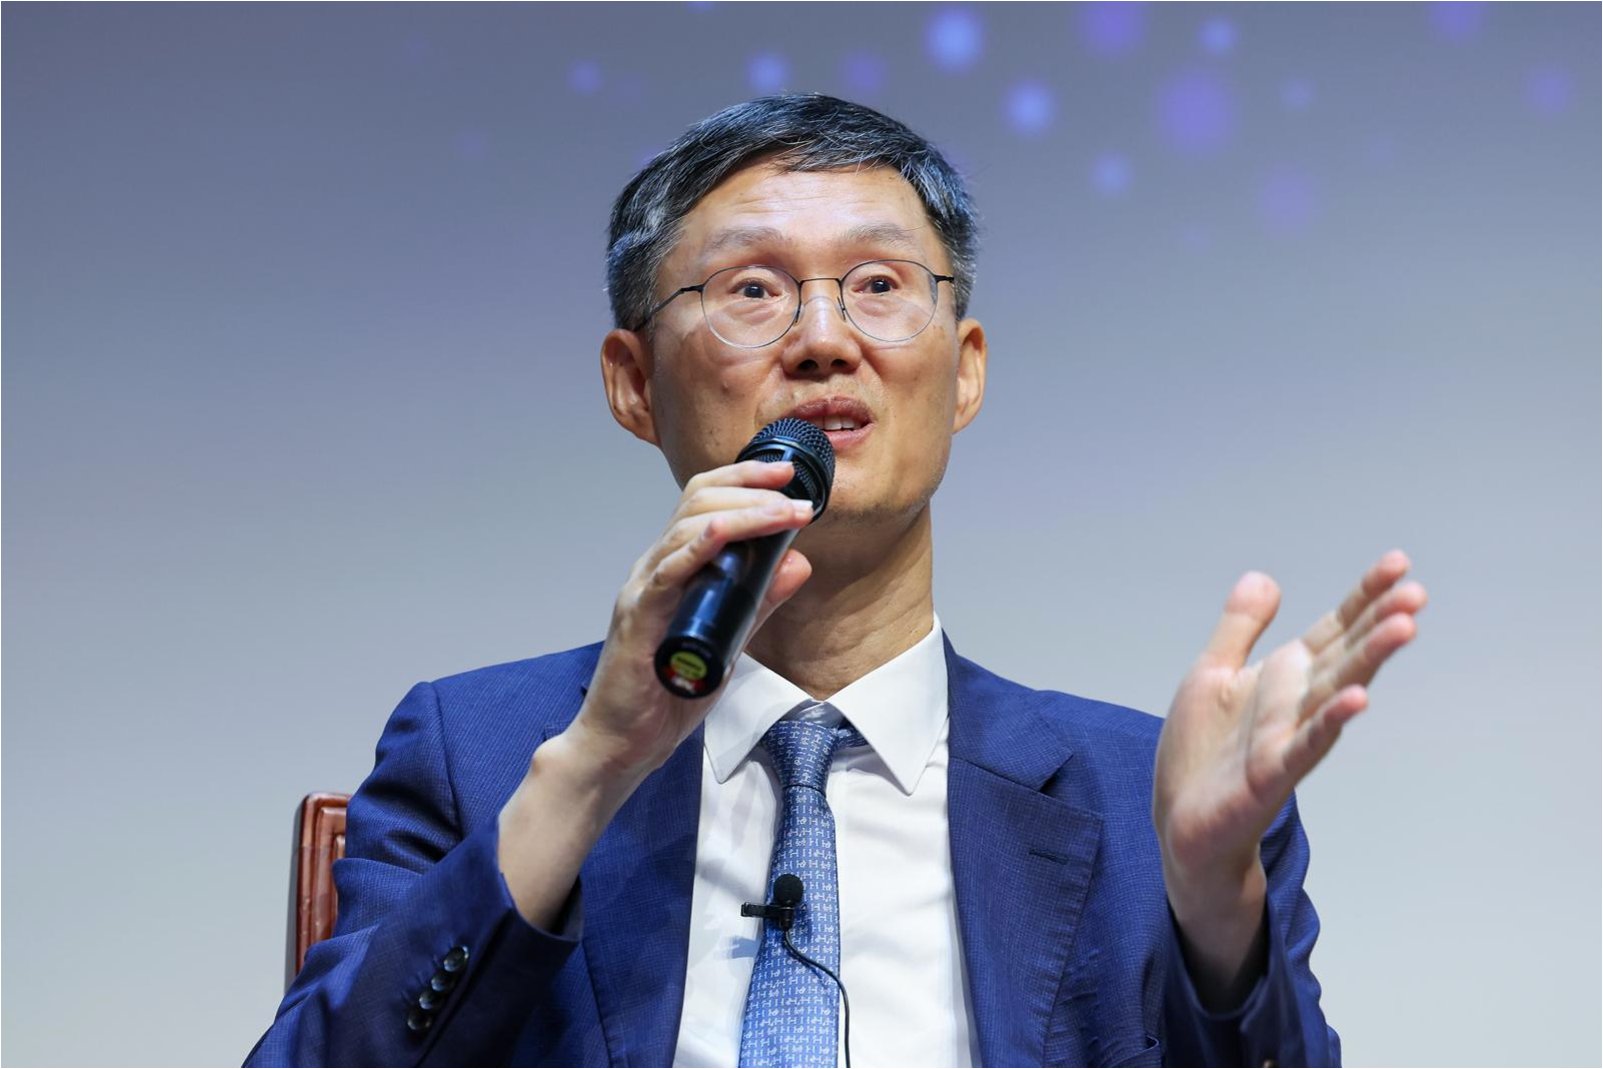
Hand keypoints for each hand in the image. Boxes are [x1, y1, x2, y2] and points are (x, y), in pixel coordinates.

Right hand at [498, 459, 813, 926]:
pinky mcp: (638, 616)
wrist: (624, 743)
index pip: (705, 503)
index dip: (745, 480)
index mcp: (674, 568)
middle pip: (697, 500)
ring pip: (686, 526)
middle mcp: (655, 568)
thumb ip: (759, 603)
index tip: (787, 476)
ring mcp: (643, 589)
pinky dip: (697, 545)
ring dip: (742, 513)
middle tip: (793, 492)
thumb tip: (798, 564)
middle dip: (750, 486)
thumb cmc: (666, 694)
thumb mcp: (729, 640)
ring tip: (783, 512)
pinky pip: (667, 570)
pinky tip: (724, 531)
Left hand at [1152, 551, 1426, 999]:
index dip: (1364, 597)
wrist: (1182, 821)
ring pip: (1336, 692)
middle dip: (1379, 623)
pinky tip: (1357, 699)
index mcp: (1284, 677)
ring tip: (1404, 627)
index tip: (1400, 563)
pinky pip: (1306, 743)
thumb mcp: (1211, 674)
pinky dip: (1331, 721)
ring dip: (1369, 661)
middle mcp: (1295, 703)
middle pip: (1345, 655)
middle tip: (1417, 594)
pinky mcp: (1271, 773)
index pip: (1333, 629)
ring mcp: (1288, 737)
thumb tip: (1264, 577)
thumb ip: (1240, 628)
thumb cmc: (1201, 752)